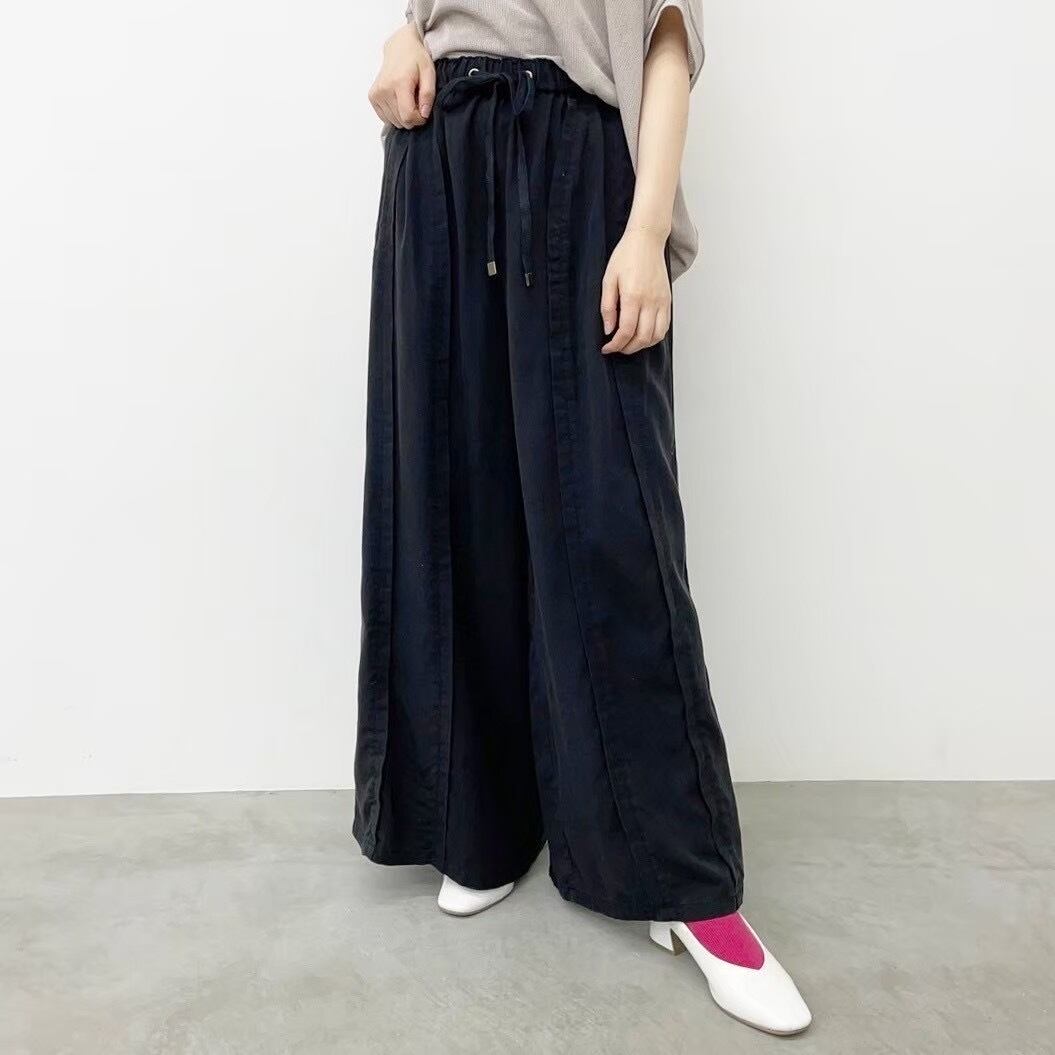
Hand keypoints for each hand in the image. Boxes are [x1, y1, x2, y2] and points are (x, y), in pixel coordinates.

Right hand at [368, 23, 435, 128]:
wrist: (399, 47)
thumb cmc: (416, 58)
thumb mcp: (429, 72)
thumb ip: (428, 94)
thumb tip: (424, 114)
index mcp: (399, 83)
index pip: (408, 116)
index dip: (419, 119)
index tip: (424, 110)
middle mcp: (384, 89)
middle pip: (401, 121)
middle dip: (412, 116)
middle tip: (417, 101)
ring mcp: (376, 93)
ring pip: (394, 122)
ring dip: (403, 115)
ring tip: (408, 98)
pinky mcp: (372, 97)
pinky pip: (386, 118)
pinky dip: (394, 114)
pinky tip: (398, 100)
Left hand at [600, 226, 670, 354]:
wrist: (646, 240)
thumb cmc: (625, 256)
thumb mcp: (608, 279)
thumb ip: (608, 307)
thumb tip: (608, 329)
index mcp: (633, 296)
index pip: (626, 331)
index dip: (616, 344)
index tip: (607, 348)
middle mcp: (650, 301)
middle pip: (642, 338)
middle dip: (628, 348)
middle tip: (617, 348)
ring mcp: (662, 301)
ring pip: (656, 336)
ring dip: (642, 345)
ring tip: (629, 343)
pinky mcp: (668, 300)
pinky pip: (665, 326)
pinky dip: (654, 337)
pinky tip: (643, 335)